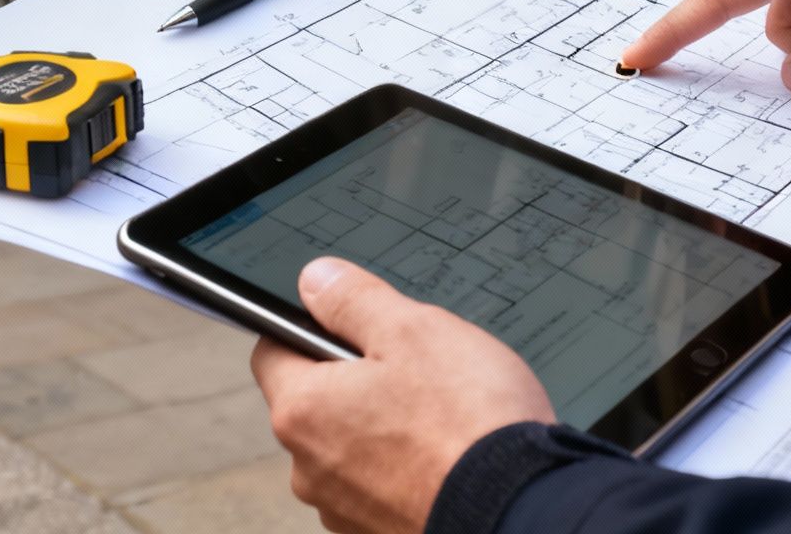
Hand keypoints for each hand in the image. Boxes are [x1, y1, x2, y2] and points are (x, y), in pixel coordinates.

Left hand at [249, 257, 556, 533]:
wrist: (518, 509)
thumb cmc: (468, 422)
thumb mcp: (414, 331)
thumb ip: (353, 301)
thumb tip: (316, 281)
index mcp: (303, 410)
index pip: (272, 351)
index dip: (309, 327)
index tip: (352, 323)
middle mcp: (308, 468)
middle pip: (316, 402)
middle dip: (356, 380)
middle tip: (415, 367)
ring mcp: (342, 509)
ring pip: (350, 446)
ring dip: (382, 428)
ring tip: (442, 416)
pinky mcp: (378, 531)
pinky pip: (379, 486)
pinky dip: (404, 469)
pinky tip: (447, 456)